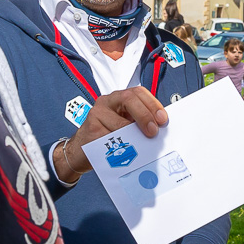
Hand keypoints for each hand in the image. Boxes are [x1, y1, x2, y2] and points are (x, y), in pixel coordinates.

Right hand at [53, 87, 168, 180]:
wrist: (81, 151)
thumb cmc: (106, 136)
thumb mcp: (125, 125)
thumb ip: (139, 122)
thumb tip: (160, 127)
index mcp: (118, 99)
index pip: (138, 92)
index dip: (153, 104)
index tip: (162, 119)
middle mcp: (107, 102)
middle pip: (129, 99)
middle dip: (145, 115)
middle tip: (153, 131)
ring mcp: (96, 114)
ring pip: (120, 122)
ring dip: (134, 135)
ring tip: (141, 143)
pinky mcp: (91, 129)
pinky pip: (110, 137)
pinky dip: (121, 145)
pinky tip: (125, 150)